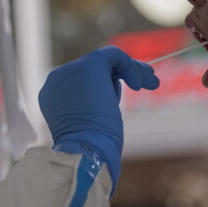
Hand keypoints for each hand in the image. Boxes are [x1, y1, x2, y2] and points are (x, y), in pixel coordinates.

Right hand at [38, 47, 158, 188]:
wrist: (87, 151)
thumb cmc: (93, 146)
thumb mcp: (90, 121)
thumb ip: (94, 102)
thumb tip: (109, 93)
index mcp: (54, 94)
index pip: (85, 80)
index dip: (110, 82)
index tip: (132, 88)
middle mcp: (58, 79)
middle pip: (96, 68)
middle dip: (125, 73)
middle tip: (150, 82)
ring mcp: (71, 70)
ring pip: (107, 60)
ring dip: (133, 70)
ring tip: (153, 83)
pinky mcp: (89, 65)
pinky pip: (114, 55)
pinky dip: (131, 67)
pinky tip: (139, 85)